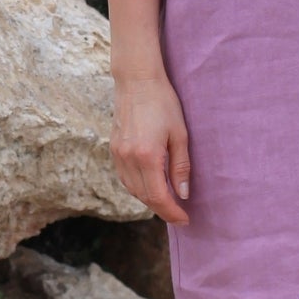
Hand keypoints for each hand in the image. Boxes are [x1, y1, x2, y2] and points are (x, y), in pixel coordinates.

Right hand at [111, 64, 191, 225]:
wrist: (136, 80)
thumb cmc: (163, 103)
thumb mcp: (180, 134)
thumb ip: (181, 166)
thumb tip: (183, 194)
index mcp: (147, 156)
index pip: (159, 197)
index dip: (172, 212)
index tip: (185, 219)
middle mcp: (128, 158)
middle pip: (144, 197)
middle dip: (162, 209)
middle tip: (179, 214)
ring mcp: (118, 154)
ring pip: (132, 189)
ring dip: (149, 199)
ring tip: (167, 201)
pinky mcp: (113, 148)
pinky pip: (124, 178)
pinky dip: (137, 187)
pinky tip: (150, 184)